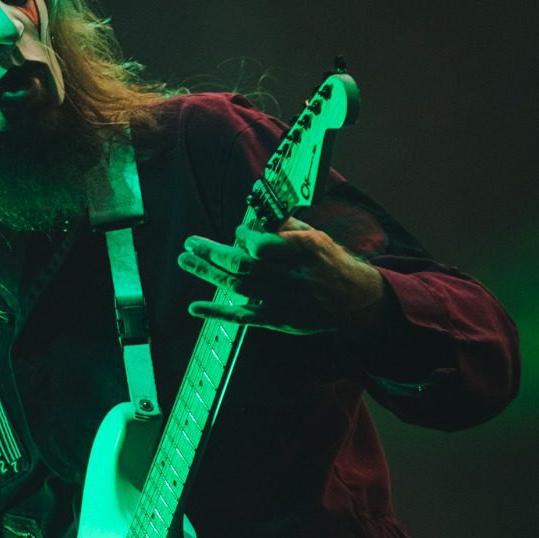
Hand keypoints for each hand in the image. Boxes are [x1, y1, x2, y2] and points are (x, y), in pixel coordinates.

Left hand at [177, 217, 385, 334]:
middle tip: (190, 243)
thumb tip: (255, 217)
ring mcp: (283, 301)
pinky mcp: (277, 320)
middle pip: (245, 266)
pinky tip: (194, 307)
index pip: (266, 246)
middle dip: (213, 253)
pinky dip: (217, 312)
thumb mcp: (316, 237)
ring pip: (239, 287)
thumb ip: (286, 225)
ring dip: (208, 273)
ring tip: (185, 260)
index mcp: (304, 252)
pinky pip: (243, 317)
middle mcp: (292, 277)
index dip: (246, 239)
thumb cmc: (329, 261)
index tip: (237, 232)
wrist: (353, 299)